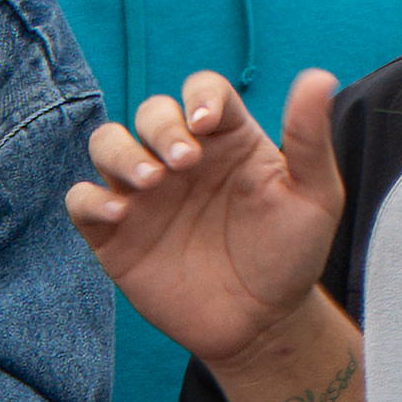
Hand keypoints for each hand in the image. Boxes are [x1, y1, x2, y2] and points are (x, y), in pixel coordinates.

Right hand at [64, 68, 346, 366]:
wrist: (260, 324)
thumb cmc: (290, 256)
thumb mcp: (315, 196)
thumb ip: (310, 139)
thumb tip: (318, 77)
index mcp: (226, 140)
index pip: (203, 91)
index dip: (199, 95)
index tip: (206, 122)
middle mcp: (180, 160)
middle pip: (151, 113)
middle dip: (160, 127)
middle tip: (183, 164)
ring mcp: (145, 196)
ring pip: (107, 145)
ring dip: (119, 152)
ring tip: (149, 181)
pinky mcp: (116, 236)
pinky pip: (82, 202)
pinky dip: (90, 200)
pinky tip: (119, 216)